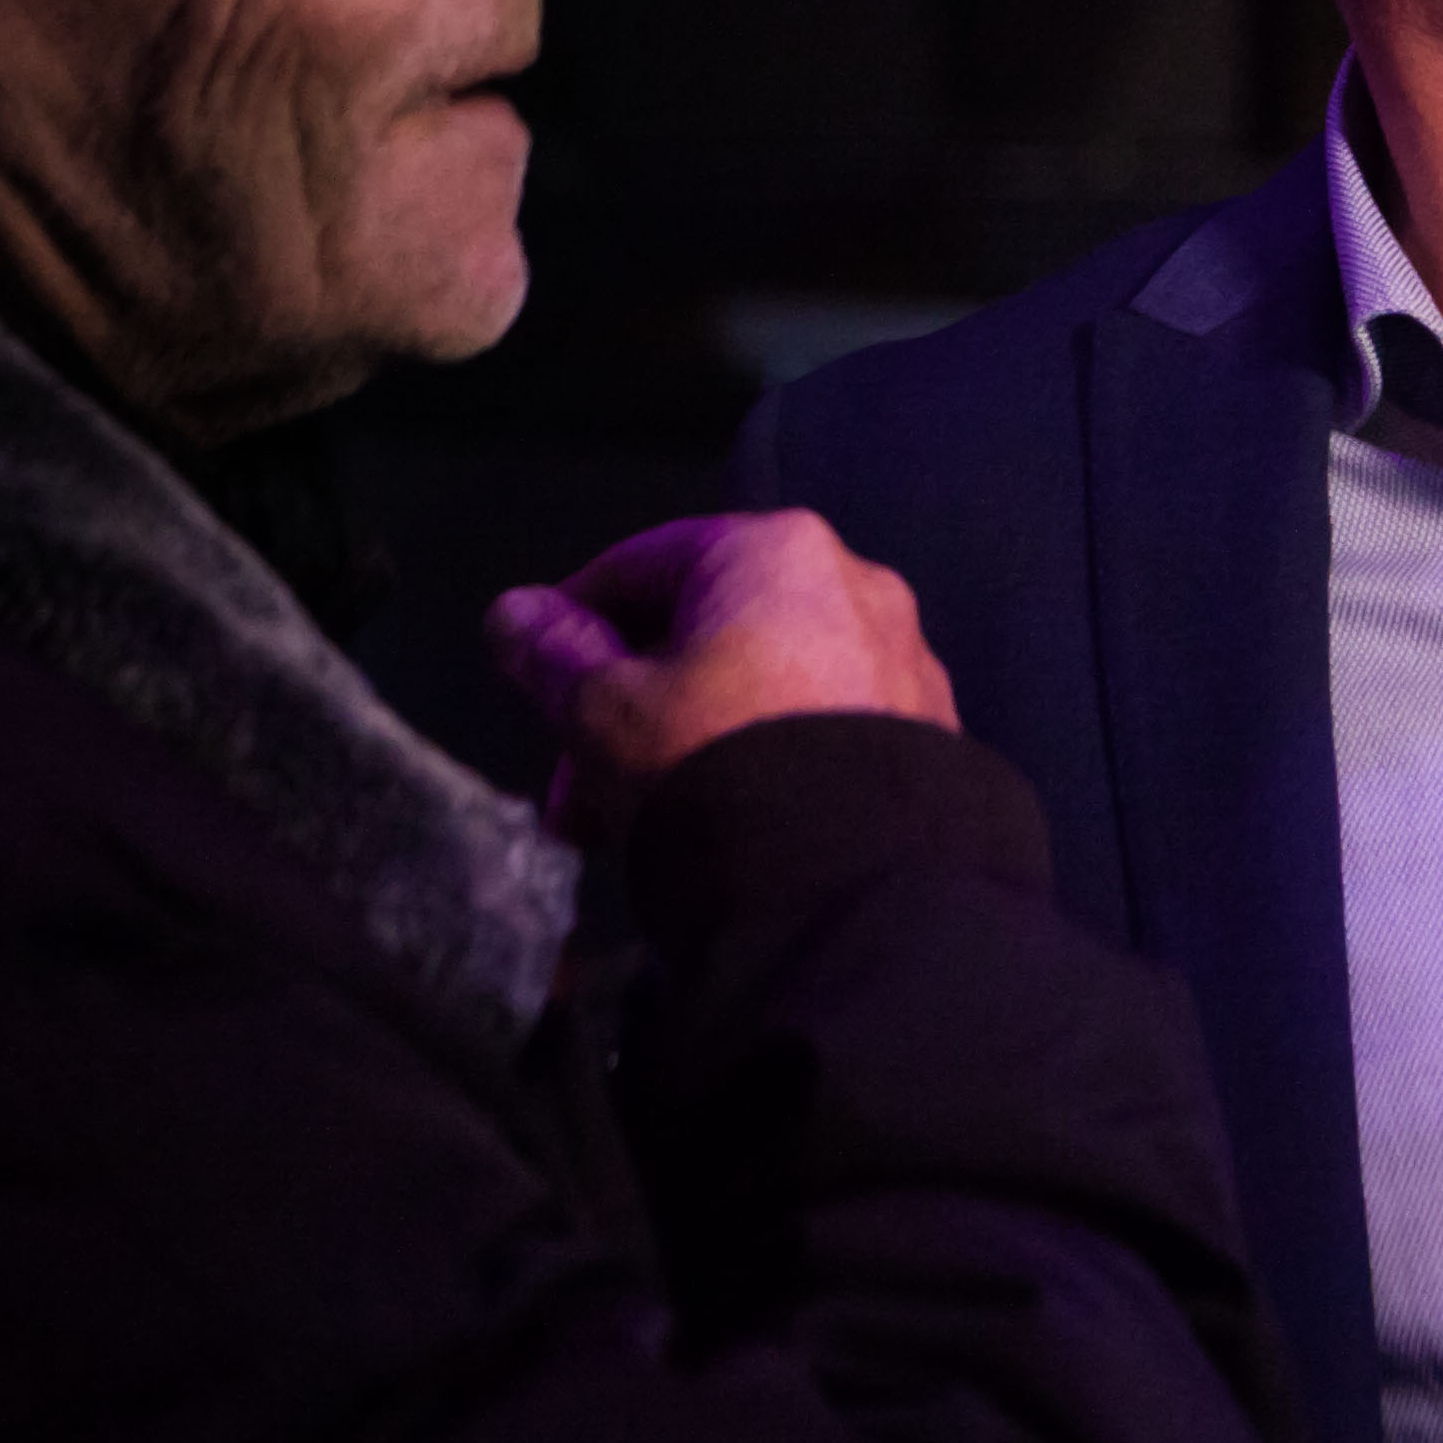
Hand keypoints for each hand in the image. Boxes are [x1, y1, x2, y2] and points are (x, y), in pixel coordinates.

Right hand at [488, 510, 954, 845]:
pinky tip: (718, 831)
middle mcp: (856, 583)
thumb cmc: (711, 767)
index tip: (533, 686)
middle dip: (623, 713)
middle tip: (573, 798)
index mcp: (777, 549)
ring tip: (626, 830)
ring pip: (757, 688)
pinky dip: (757, 764)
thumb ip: (551, 654)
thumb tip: (514, 612)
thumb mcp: (603, 712)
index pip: (642, 563)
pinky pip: (815, 731)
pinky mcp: (928, 734)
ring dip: (681, 746)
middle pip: (702, 634)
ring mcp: (902, 659)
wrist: (854, 893)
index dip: (570, 623)